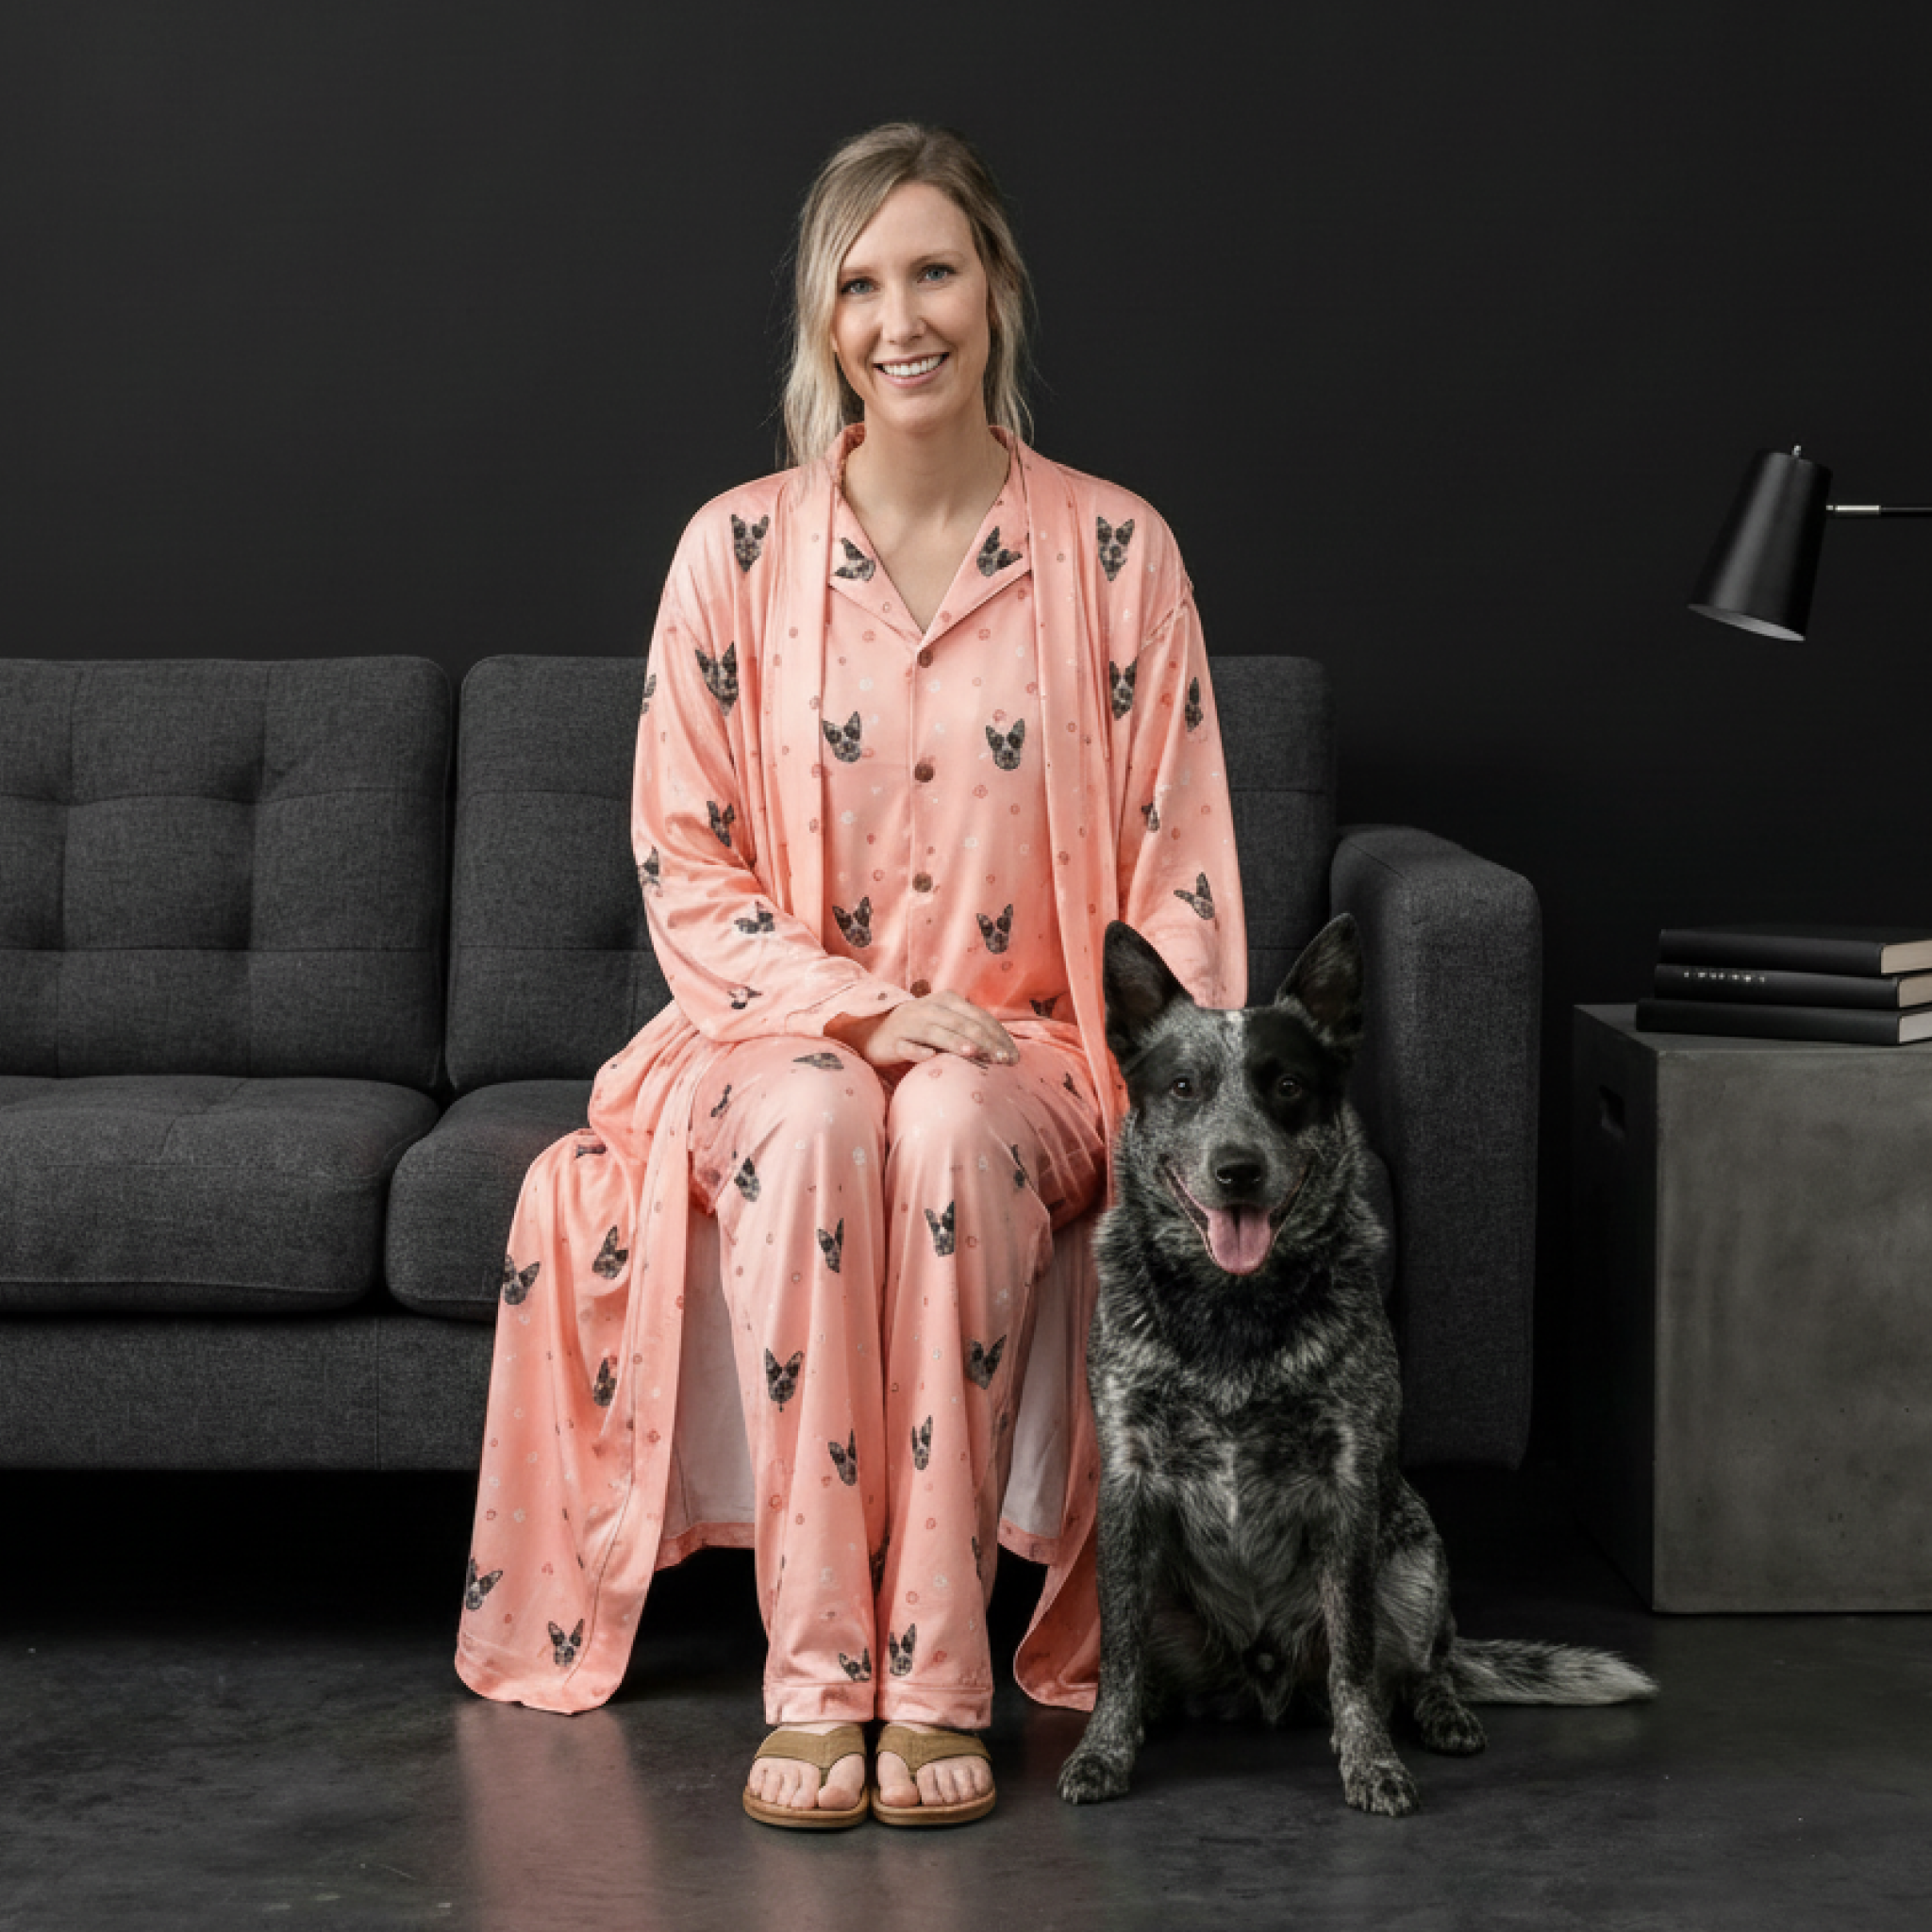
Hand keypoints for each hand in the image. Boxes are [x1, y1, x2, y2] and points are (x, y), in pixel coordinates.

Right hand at [827, 992, 1017, 1070]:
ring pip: (936, 1032)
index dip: (998, 1035)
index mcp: (947, 1001)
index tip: (1014, 1056)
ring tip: (974, 1054)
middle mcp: (929, 1008)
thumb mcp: (947, 1022)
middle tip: (1004, 1060)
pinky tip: (930, 1056)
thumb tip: (1003, 1049)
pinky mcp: (894, 1041)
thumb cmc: (920, 1029)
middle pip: (962, 1024)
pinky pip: (907, 1047)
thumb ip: (970, 1030)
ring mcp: (910, 1024)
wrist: (876, 1031)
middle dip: (986, 1042)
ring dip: (955, 1042)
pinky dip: (918, 1051)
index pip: (979, 1017)